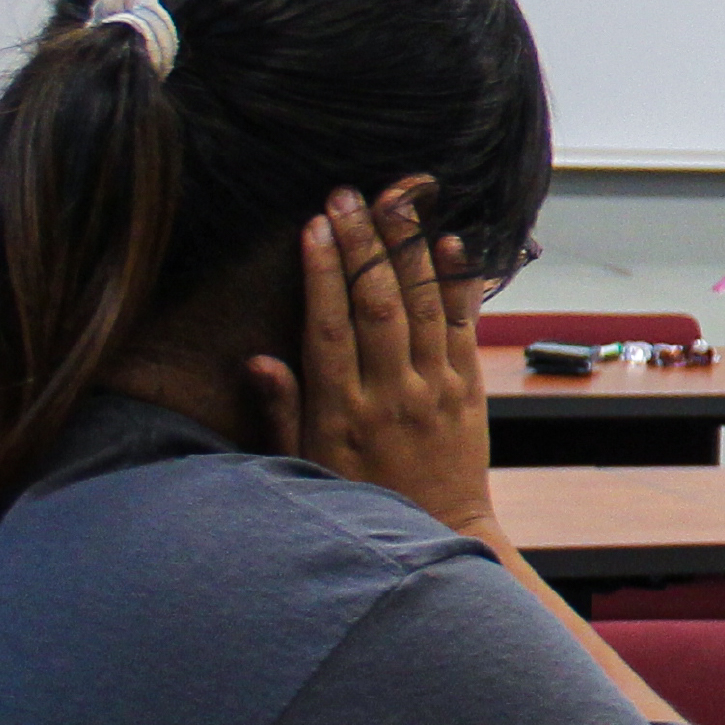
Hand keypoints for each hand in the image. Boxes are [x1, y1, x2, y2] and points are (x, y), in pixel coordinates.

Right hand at [248, 178, 500, 542]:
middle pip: (375, 305)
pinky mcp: (468, 388)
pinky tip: (450, 242)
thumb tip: (256, 360)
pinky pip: (464, 326)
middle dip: (362, 244)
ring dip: (408, 248)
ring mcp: (435, 389)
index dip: (322, 273)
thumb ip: (283, 411)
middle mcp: (391, 394)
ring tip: (397, 200)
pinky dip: (458, 282)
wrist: (442, 530)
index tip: (315, 226)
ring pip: (422, 306)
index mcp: (342, 412)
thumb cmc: (364, 497)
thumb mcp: (306, 465)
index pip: (329, 328)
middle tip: (349, 195)